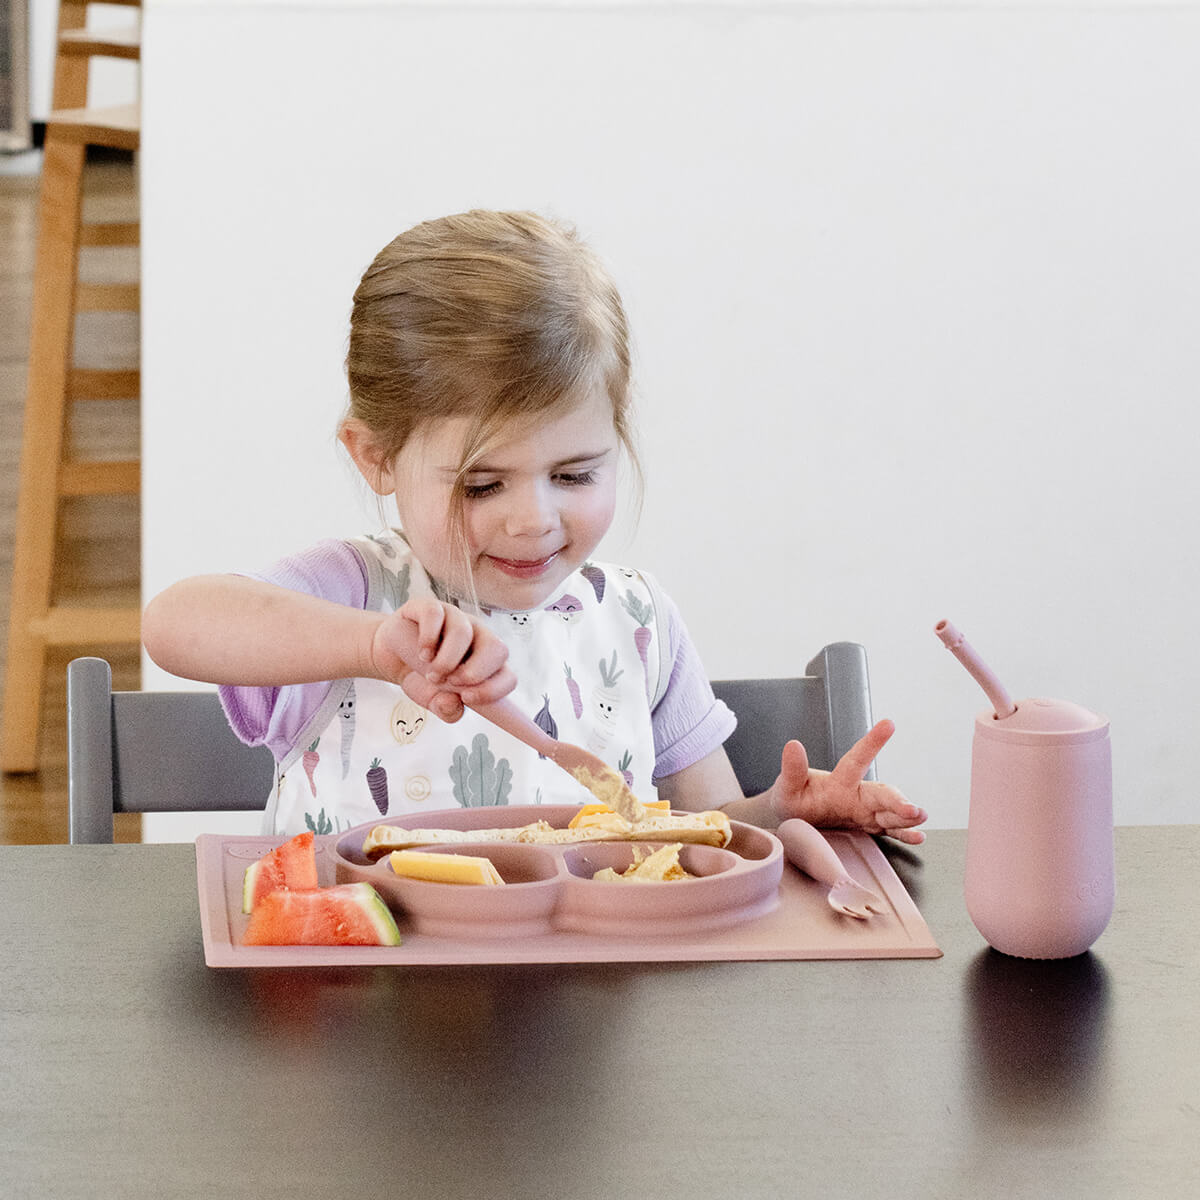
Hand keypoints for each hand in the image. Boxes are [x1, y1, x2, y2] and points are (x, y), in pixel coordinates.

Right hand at [370, 597, 514, 721]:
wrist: (394, 657)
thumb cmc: (422, 676)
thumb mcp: (434, 701)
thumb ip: (447, 710)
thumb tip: (453, 704)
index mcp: (487, 664)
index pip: (508, 677)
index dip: (493, 690)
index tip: (467, 698)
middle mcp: (478, 638)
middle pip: (498, 648)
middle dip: (476, 672)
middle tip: (451, 682)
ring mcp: (456, 619)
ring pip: (464, 632)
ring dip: (446, 659)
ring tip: (430, 672)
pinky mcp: (431, 607)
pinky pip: (436, 614)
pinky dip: (428, 637)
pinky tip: (422, 651)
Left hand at [768, 719, 926, 844]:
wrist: (794, 819)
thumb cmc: (793, 799)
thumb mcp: (787, 786)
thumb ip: (793, 769)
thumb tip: (792, 745)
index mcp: (838, 781)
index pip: (856, 760)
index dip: (872, 742)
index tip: (888, 724)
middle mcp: (856, 794)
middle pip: (881, 793)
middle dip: (897, 800)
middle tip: (912, 809)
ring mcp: (864, 811)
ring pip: (890, 811)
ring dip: (906, 815)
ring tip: (920, 817)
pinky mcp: (867, 827)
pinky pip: (888, 830)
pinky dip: (903, 834)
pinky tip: (917, 836)